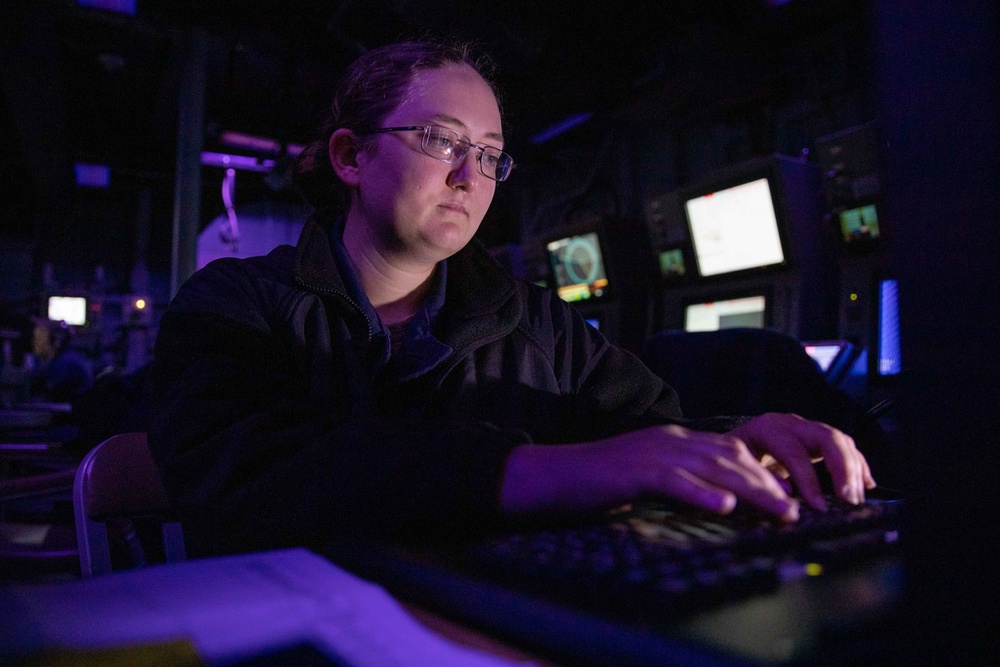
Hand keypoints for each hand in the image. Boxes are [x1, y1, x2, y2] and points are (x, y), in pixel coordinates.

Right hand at [501, 423, 802, 521]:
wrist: (554, 474)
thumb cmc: (599, 482)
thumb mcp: (648, 477)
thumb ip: (682, 481)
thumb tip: (721, 503)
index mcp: (675, 440)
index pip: (731, 450)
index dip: (763, 472)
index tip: (789, 496)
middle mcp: (670, 441)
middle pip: (731, 457)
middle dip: (768, 483)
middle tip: (795, 509)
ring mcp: (653, 453)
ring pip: (713, 467)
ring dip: (751, 490)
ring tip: (779, 511)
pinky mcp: (634, 471)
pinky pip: (676, 481)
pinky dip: (703, 493)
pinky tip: (724, 506)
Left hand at [726, 413, 876, 510]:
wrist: (726, 447)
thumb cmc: (730, 460)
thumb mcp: (736, 469)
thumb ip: (759, 481)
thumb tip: (785, 499)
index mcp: (768, 429)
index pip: (794, 451)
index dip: (808, 479)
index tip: (818, 506)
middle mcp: (790, 423)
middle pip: (826, 437)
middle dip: (842, 469)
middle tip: (848, 499)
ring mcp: (807, 428)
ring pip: (839, 441)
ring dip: (852, 470)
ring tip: (855, 498)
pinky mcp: (818, 438)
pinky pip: (845, 447)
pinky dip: (858, 465)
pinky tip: (865, 484)